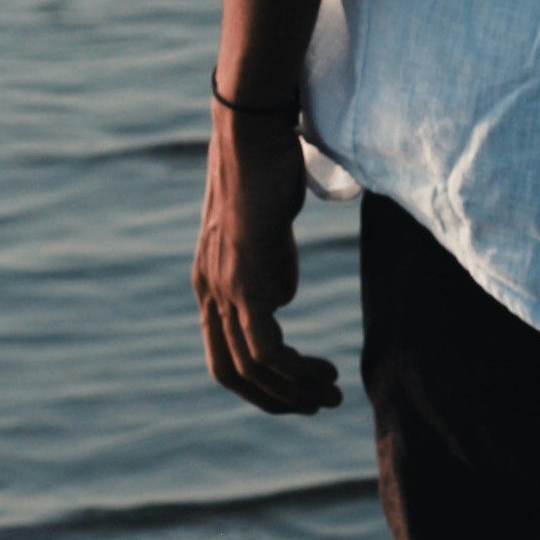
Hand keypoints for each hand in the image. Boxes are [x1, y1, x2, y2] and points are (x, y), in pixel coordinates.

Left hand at [193, 110, 341, 412]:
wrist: (251, 134)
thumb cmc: (264, 169)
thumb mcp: (265, 229)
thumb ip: (268, 265)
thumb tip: (280, 300)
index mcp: (210, 282)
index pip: (224, 354)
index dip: (258, 383)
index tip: (296, 390)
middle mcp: (209, 292)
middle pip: (231, 373)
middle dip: (275, 400)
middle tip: (317, 404)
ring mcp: (224, 289)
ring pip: (251, 367)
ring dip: (293, 390)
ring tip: (330, 391)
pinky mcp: (244, 282)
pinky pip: (265, 348)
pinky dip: (294, 370)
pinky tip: (322, 370)